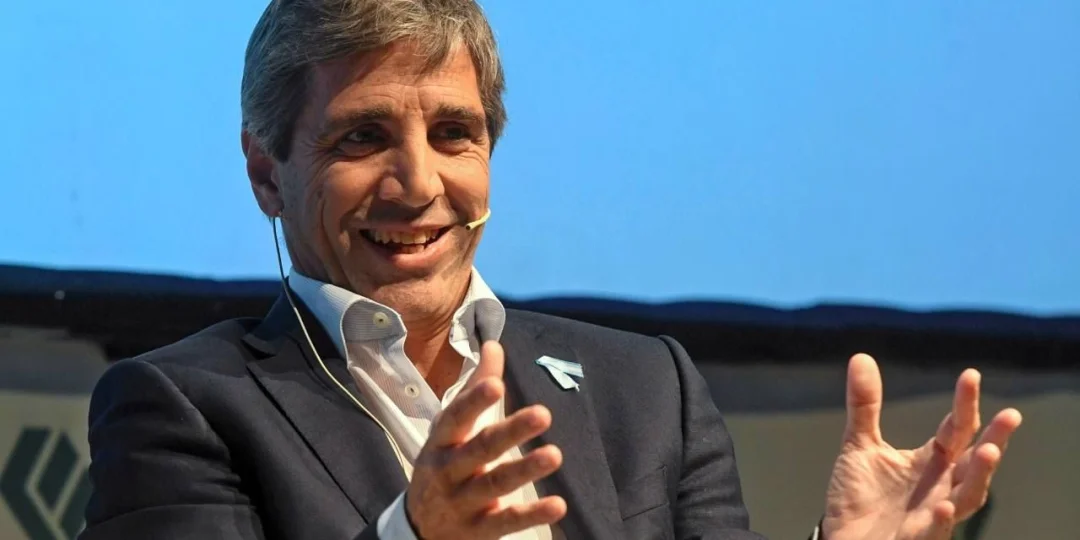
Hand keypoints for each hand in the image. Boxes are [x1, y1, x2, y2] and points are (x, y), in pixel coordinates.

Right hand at [405, 341, 566, 539]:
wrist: (418, 529)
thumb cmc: (442, 465)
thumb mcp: (450, 428)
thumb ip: (474, 388)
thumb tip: (494, 345)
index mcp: (442, 441)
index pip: (456, 417)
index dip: (474, 401)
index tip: (497, 384)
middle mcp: (448, 470)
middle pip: (479, 449)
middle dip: (510, 432)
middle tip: (543, 414)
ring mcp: (461, 502)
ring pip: (494, 485)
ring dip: (524, 470)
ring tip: (555, 454)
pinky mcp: (478, 530)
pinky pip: (505, 522)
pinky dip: (531, 515)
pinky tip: (557, 505)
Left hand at [822, 354, 1021, 539]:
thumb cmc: (858, 497)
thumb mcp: (859, 445)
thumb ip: (865, 405)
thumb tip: (861, 357)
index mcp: (931, 461)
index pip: (955, 429)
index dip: (964, 403)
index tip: (971, 375)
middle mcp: (941, 485)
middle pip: (974, 461)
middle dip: (994, 439)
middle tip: (1010, 416)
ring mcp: (933, 514)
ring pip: (967, 496)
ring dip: (979, 475)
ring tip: (987, 450)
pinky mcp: (917, 538)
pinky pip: (935, 531)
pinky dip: (942, 520)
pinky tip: (944, 505)